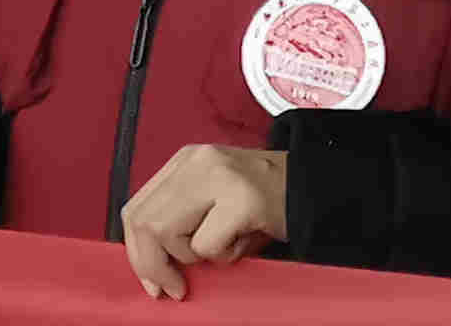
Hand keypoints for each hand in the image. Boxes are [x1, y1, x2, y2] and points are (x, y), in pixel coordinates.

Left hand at [119, 145, 287, 300]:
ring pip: (169, 233)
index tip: (152, 283)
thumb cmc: (264, 204)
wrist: (314, 187)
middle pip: (143, 221)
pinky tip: (244, 242)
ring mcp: (218, 177)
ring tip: (225, 247)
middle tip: (174, 289)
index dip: (137, 252)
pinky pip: (207, 246)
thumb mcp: (214, 203)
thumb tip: (151, 264)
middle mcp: (196, 162)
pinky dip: (222, 257)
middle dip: (152, 265)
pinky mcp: (241, 199)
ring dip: (193, 257)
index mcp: (185, 162)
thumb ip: (181, 220)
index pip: (136, 208)